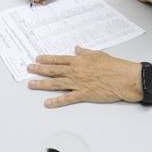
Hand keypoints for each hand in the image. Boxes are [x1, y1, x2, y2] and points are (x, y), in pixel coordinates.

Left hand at [27, 46, 141, 107]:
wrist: (123, 77)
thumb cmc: (113, 66)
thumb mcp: (98, 54)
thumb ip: (85, 52)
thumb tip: (77, 49)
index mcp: (79, 61)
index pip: (59, 59)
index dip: (47, 59)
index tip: (37, 59)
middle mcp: (75, 71)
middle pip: (54, 70)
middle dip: (39, 70)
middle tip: (29, 69)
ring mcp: (78, 83)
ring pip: (56, 83)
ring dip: (42, 84)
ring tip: (31, 84)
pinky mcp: (83, 94)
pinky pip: (67, 98)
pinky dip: (56, 101)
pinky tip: (47, 103)